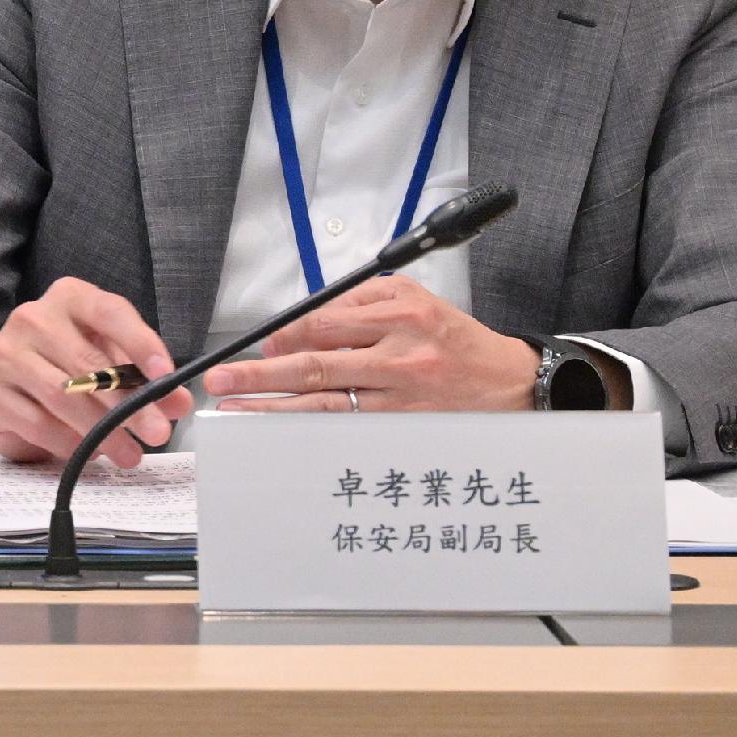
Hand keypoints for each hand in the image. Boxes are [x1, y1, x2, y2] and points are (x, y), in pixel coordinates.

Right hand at [0, 277, 188, 471]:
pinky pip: (40, 423)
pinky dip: (71, 443)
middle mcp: (33, 318)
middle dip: (130, 403)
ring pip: (63, 396)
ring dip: (103, 430)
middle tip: (159, 433)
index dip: (140, 343)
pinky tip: (90, 452)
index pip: (108, 312)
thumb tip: (177, 403)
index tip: (166, 376)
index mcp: (69, 298)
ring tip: (131, 454)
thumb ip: (144, 377)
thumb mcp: (107, 359)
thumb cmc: (63, 363)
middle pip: (88, 362)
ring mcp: (7, 353)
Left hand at [202, 276, 541, 413]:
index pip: (322, 325)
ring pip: (327, 404)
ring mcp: (404, 396)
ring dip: (275, 409)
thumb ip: (357, 305)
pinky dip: (313, 431)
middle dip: (261, 374)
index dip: (283, 338)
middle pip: (316, 365)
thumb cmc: (456, 340)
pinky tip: (283, 435)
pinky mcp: (408, 427)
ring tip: (237, 410)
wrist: (514, 383)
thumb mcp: (413, 300)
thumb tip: (297, 327)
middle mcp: (401, 355)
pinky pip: (350, 429)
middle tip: (221, 379)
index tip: (259, 348)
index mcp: (400, 314)